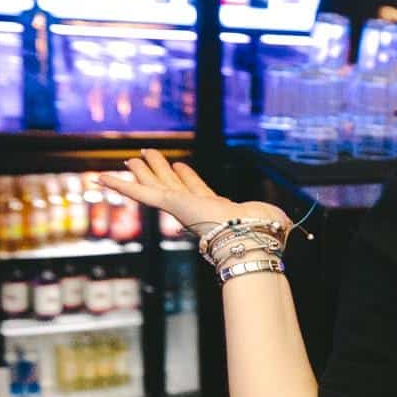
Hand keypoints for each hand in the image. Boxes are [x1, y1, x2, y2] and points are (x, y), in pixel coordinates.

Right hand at [103, 150, 285, 240]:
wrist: (250, 239)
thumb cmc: (264, 233)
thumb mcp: (271, 218)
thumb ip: (279, 221)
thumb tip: (295, 226)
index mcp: (216, 209)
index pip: (197, 190)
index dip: (188, 178)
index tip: (180, 166)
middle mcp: (195, 208)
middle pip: (172, 185)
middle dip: (160, 172)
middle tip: (145, 158)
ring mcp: (180, 206)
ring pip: (155, 185)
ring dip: (143, 172)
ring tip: (131, 158)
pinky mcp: (169, 204)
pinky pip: (140, 193)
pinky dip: (120, 185)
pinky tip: (102, 177)